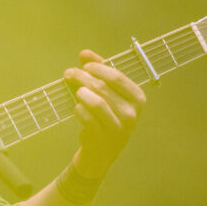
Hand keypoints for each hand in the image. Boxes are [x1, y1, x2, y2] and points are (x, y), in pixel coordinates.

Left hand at [64, 49, 145, 176]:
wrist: (102, 152)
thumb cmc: (106, 116)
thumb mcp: (108, 93)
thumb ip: (99, 71)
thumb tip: (84, 53)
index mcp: (137, 98)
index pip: (117, 76)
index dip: (97, 68)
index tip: (84, 66)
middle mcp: (131, 113)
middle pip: (102, 87)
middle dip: (82, 77)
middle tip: (69, 74)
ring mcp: (118, 127)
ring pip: (96, 102)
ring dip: (80, 93)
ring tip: (76, 91)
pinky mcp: (102, 138)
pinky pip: (86, 117)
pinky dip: (79, 109)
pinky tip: (77, 108)